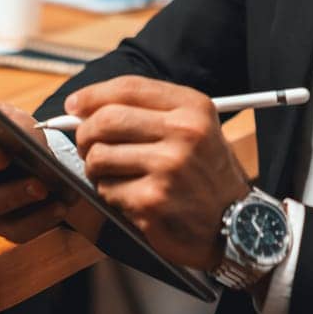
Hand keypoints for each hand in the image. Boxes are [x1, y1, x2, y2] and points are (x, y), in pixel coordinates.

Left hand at [68, 76, 250, 269]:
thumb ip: (151, 112)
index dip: (93, 95)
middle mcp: (183, 133)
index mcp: (193, 108)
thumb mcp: (197, 129)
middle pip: (106, 119)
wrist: (237, 225)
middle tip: (86, 144)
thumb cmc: (207, 175)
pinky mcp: (152, 201)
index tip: (75, 105)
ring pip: (99, 157)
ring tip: (114, 174)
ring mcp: (167, 168)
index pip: (129, 88)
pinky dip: (110, 195)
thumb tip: (87, 107)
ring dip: (96, 168)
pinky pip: (106, 190)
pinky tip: (130, 197)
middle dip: (85, 133)